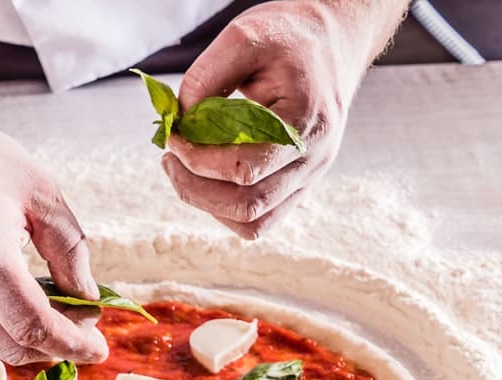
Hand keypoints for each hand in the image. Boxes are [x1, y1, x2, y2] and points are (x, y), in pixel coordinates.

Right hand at [0, 109, 108, 364]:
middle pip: (14, 348)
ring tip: (61, 312)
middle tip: (87, 330)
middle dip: (57, 347)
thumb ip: (69, 251)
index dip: (72, 345)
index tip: (99, 349)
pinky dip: (7, 329)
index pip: (32, 326)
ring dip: (33, 341)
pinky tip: (28, 304)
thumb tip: (88, 300)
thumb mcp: (41, 192)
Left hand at [162, 0, 379, 238]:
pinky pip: (260, 220)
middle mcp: (314, 158)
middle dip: (195, 187)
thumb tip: (180, 121)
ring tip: (182, 171)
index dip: (198, 159)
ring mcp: (309, 176)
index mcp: (307, 123)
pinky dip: (225, 209)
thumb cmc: (290, 38)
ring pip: (253, 221)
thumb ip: (206, 76)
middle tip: (170, 158)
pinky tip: (206, 181)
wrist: (331, 43)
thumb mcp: (245, 37)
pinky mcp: (298, 184)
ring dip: (207, 204)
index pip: (244, 169)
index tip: (173, 135)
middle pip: (247, 204)